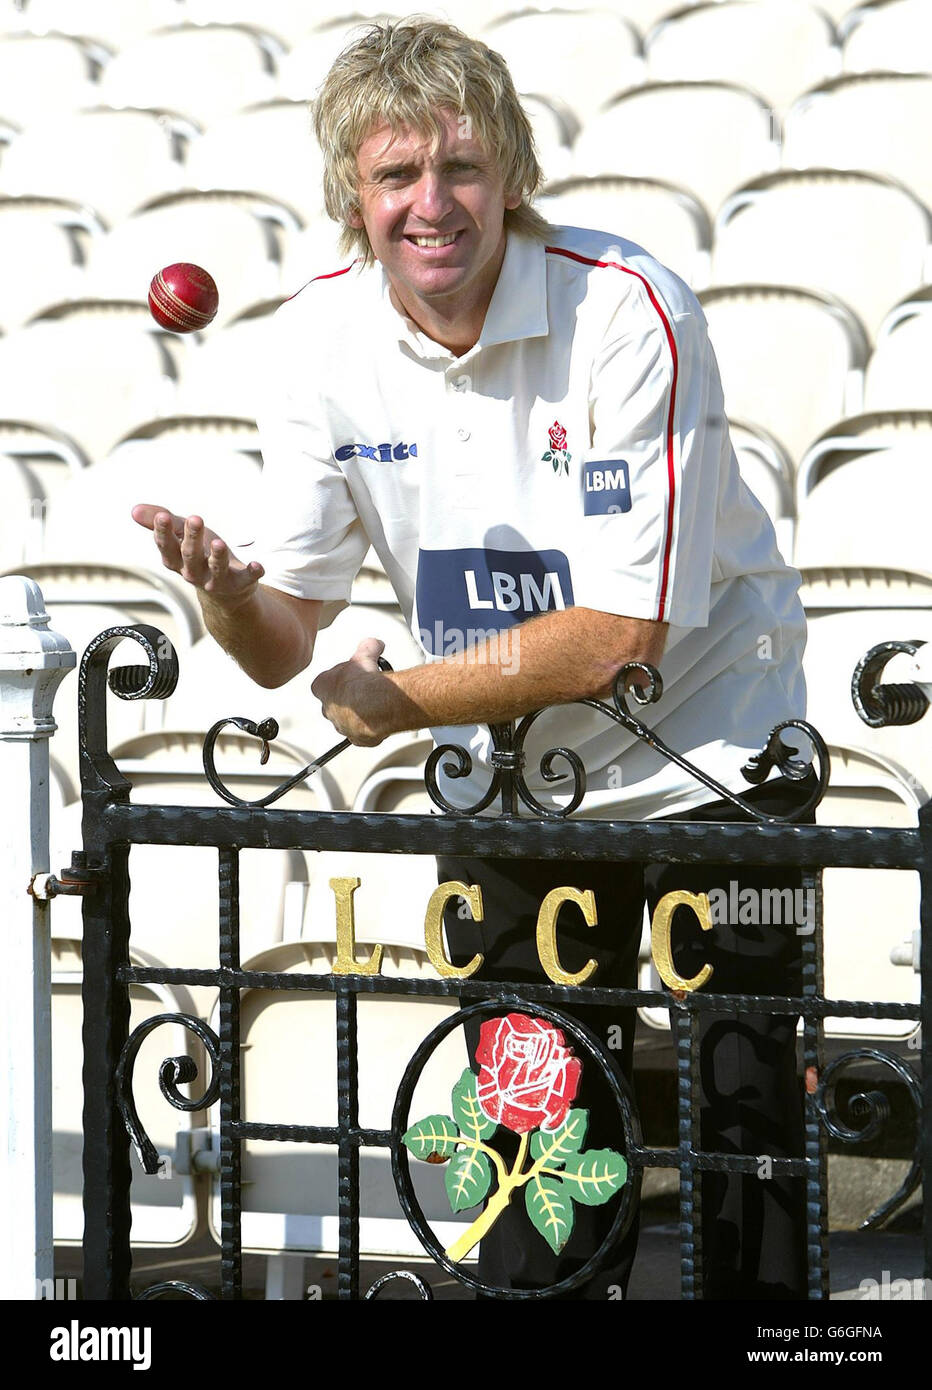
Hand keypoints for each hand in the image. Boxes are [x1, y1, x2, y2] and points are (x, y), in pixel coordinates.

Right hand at [132, 503, 263, 607]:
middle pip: (191, 555)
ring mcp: (217, 580)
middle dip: (192, 538)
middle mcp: (194, 573)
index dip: (164, 532)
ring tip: (218, 543)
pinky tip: (258, 565)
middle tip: (195, 518)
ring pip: (216, 568)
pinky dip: (252, 572)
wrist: (225, 591)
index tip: (163, 516)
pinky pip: (247, 578)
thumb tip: (134, 510)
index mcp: (177, 561)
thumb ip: (160, 523)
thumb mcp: (180, 537)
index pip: (167, 546)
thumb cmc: (200, 557)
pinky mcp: (240, 583)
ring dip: (217, 556)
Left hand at [311, 637, 389, 745]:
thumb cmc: (365, 680)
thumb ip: (368, 646)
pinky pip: (362, 733)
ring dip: (360, 713)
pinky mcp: (357, 739)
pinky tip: (381, 717)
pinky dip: (371, 727)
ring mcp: (341, 726)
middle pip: (335, 703)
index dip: (340, 677)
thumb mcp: (366, 653)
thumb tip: (375, 644)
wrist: (378, 704)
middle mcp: (328, 709)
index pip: (324, 682)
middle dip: (349, 697)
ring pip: (349, 720)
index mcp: (322, 687)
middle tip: (365, 688)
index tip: (354, 674)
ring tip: (376, 702)